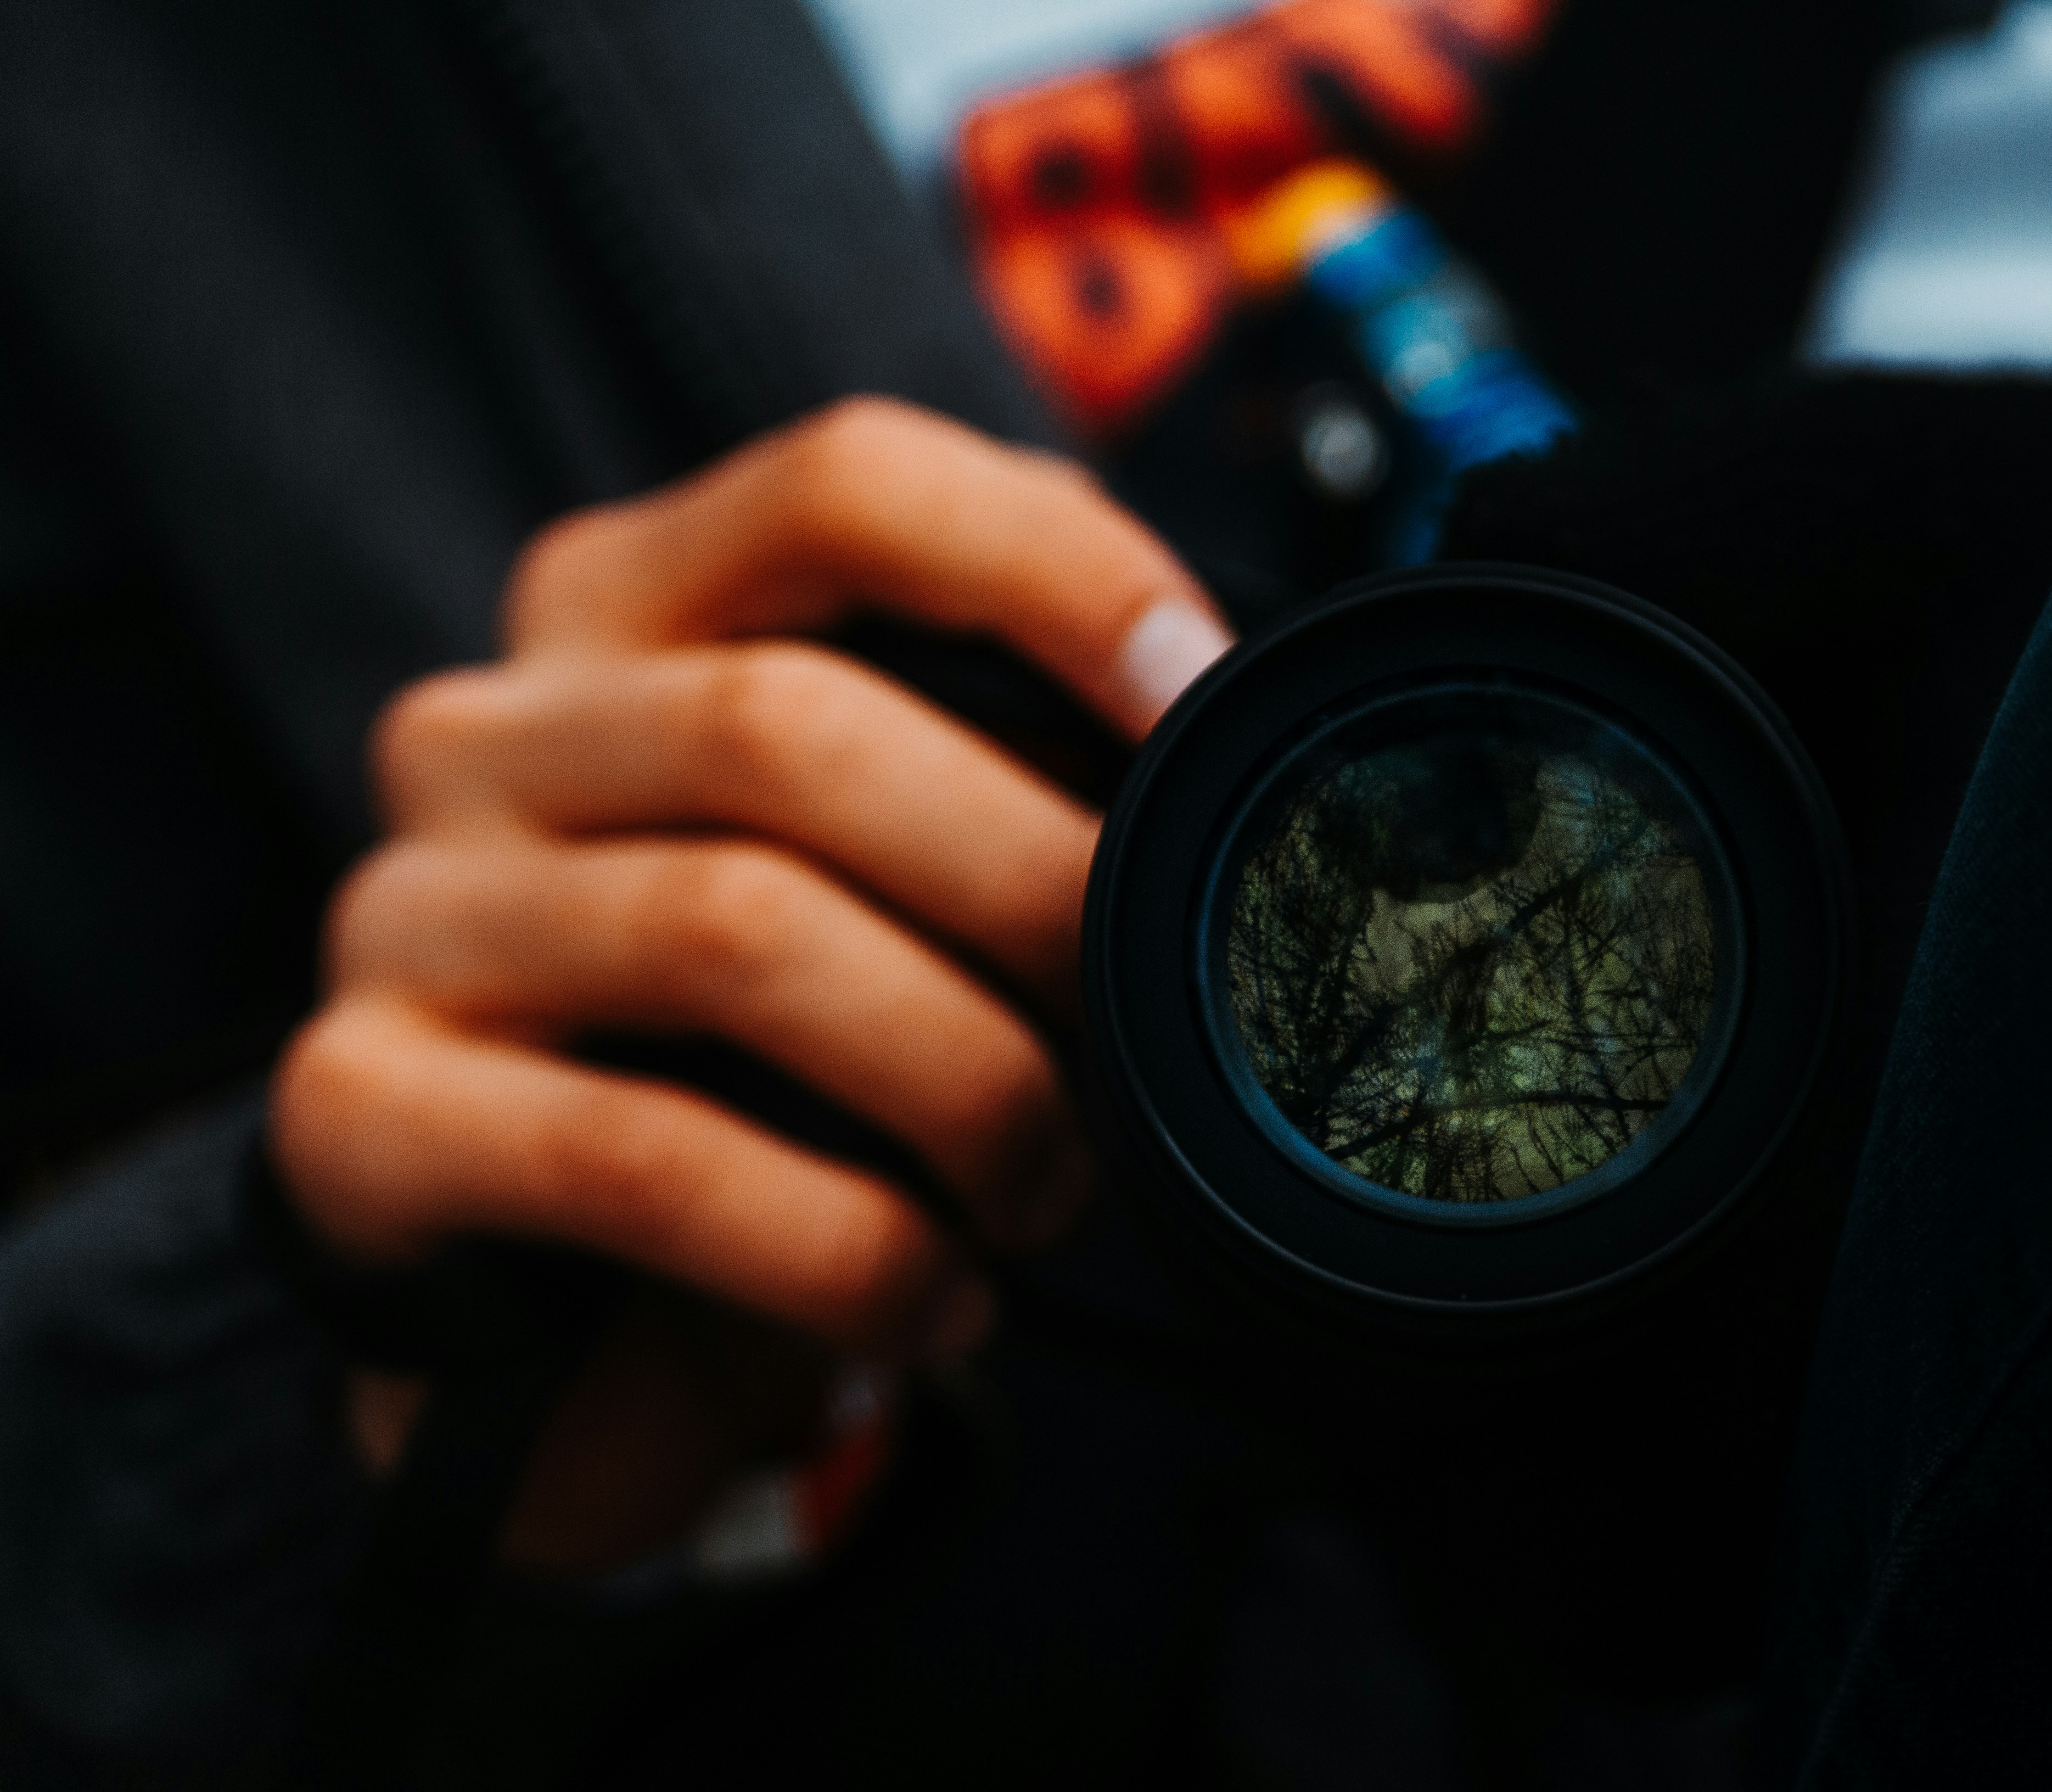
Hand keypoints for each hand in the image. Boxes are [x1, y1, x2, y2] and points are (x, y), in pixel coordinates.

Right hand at [270, 399, 1228, 1562]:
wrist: (567, 1305)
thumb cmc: (778, 1061)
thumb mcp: (894, 879)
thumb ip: (1012, 775)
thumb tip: (1241, 754)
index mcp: (630, 611)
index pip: (847, 485)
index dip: (1056, 570)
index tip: (1206, 705)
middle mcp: (486, 727)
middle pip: (792, 725)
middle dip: (1028, 884)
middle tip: (1149, 1037)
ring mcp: (397, 910)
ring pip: (733, 933)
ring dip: (959, 1079)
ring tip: (1055, 1188)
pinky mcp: (355, 1112)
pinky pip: (642, 1161)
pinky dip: (844, 1242)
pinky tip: (939, 1299)